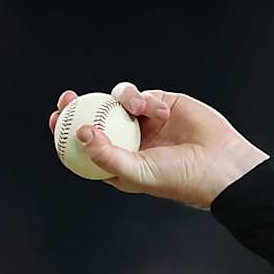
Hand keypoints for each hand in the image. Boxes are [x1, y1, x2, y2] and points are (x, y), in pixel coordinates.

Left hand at [46, 82, 269, 208]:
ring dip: (124, 99)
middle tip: (68, 98)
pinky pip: (144, 95)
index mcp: (117, 160)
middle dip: (79, 105)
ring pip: (119, 101)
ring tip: (137, 108)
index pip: (85, 144)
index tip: (55, 120)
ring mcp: (144, 122)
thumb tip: (80, 133)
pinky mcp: (162, 104)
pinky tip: (161, 111)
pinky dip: (148, 99)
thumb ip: (106, 155)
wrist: (218, 165)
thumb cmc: (177, 177)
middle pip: (95, 117)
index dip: (67, 131)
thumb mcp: (136, 172)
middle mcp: (128, 139)